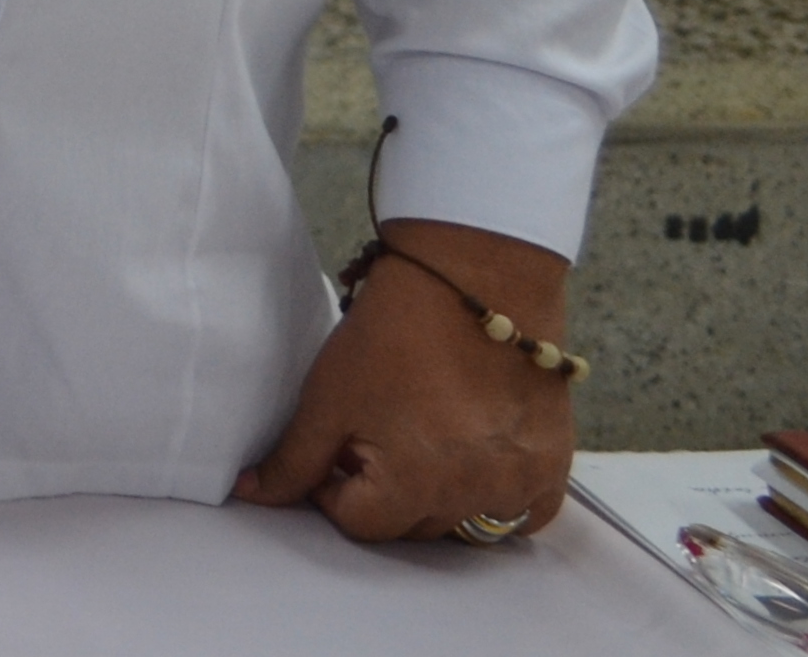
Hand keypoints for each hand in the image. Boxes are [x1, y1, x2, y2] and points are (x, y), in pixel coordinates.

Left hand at [235, 223, 576, 543]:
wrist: (470, 279)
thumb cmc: (394, 334)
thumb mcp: (327, 398)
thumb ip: (293, 460)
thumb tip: (254, 493)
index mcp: (418, 486)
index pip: (360, 523)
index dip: (333, 487)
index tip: (334, 448)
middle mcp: (477, 494)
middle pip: (414, 527)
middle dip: (384, 492)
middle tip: (375, 436)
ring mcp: (522, 481)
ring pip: (466, 522)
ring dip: (439, 497)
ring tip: (422, 438)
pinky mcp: (553, 464)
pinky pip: (525, 512)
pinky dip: (497, 497)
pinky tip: (473, 455)